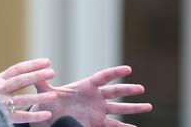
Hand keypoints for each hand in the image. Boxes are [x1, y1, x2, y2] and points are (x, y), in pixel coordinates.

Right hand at [0, 58, 58, 123]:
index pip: (17, 69)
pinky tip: (47, 114)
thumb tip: (28, 70)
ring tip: (53, 95)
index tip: (47, 62)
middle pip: (20, 80)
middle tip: (52, 72)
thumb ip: (8, 79)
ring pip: (22, 99)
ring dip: (39, 97)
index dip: (32, 65)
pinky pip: (22, 116)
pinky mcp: (3, 116)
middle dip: (37, 75)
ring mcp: (0, 103)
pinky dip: (35, 116)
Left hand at [30, 65, 151, 126]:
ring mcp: (98, 110)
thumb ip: (42, 82)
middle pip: (114, 92)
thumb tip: (41, 72)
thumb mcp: (45, 91)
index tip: (128, 69)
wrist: (49, 116)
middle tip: (141, 88)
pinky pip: (113, 126)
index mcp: (85, 86)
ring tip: (149, 106)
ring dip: (133, 108)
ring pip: (119, 108)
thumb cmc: (48, 101)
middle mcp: (95, 97)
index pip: (103, 77)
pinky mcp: (97, 123)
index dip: (115, 73)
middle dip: (128, 90)